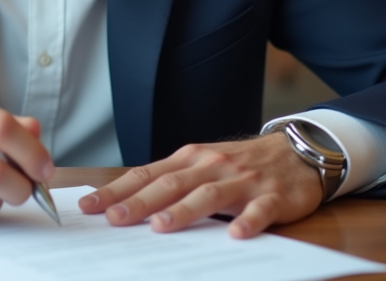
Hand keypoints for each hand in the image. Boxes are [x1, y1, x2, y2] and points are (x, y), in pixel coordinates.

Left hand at [77, 132, 323, 237]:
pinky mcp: (273, 196)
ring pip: (209, 195)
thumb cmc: (239, 164)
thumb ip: (170, 182)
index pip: (146, 175)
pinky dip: (247, 221)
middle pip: (171, 184)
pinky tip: (236, 235)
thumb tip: (124, 203)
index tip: (88, 206)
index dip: (116, 191)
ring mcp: (242, 180)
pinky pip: (259, 210)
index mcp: (189, 159)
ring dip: (184, 210)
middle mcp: (211, 166)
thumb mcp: (202, 166)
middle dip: (140, 202)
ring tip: (162, 226)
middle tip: (114, 219)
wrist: (297, 151)